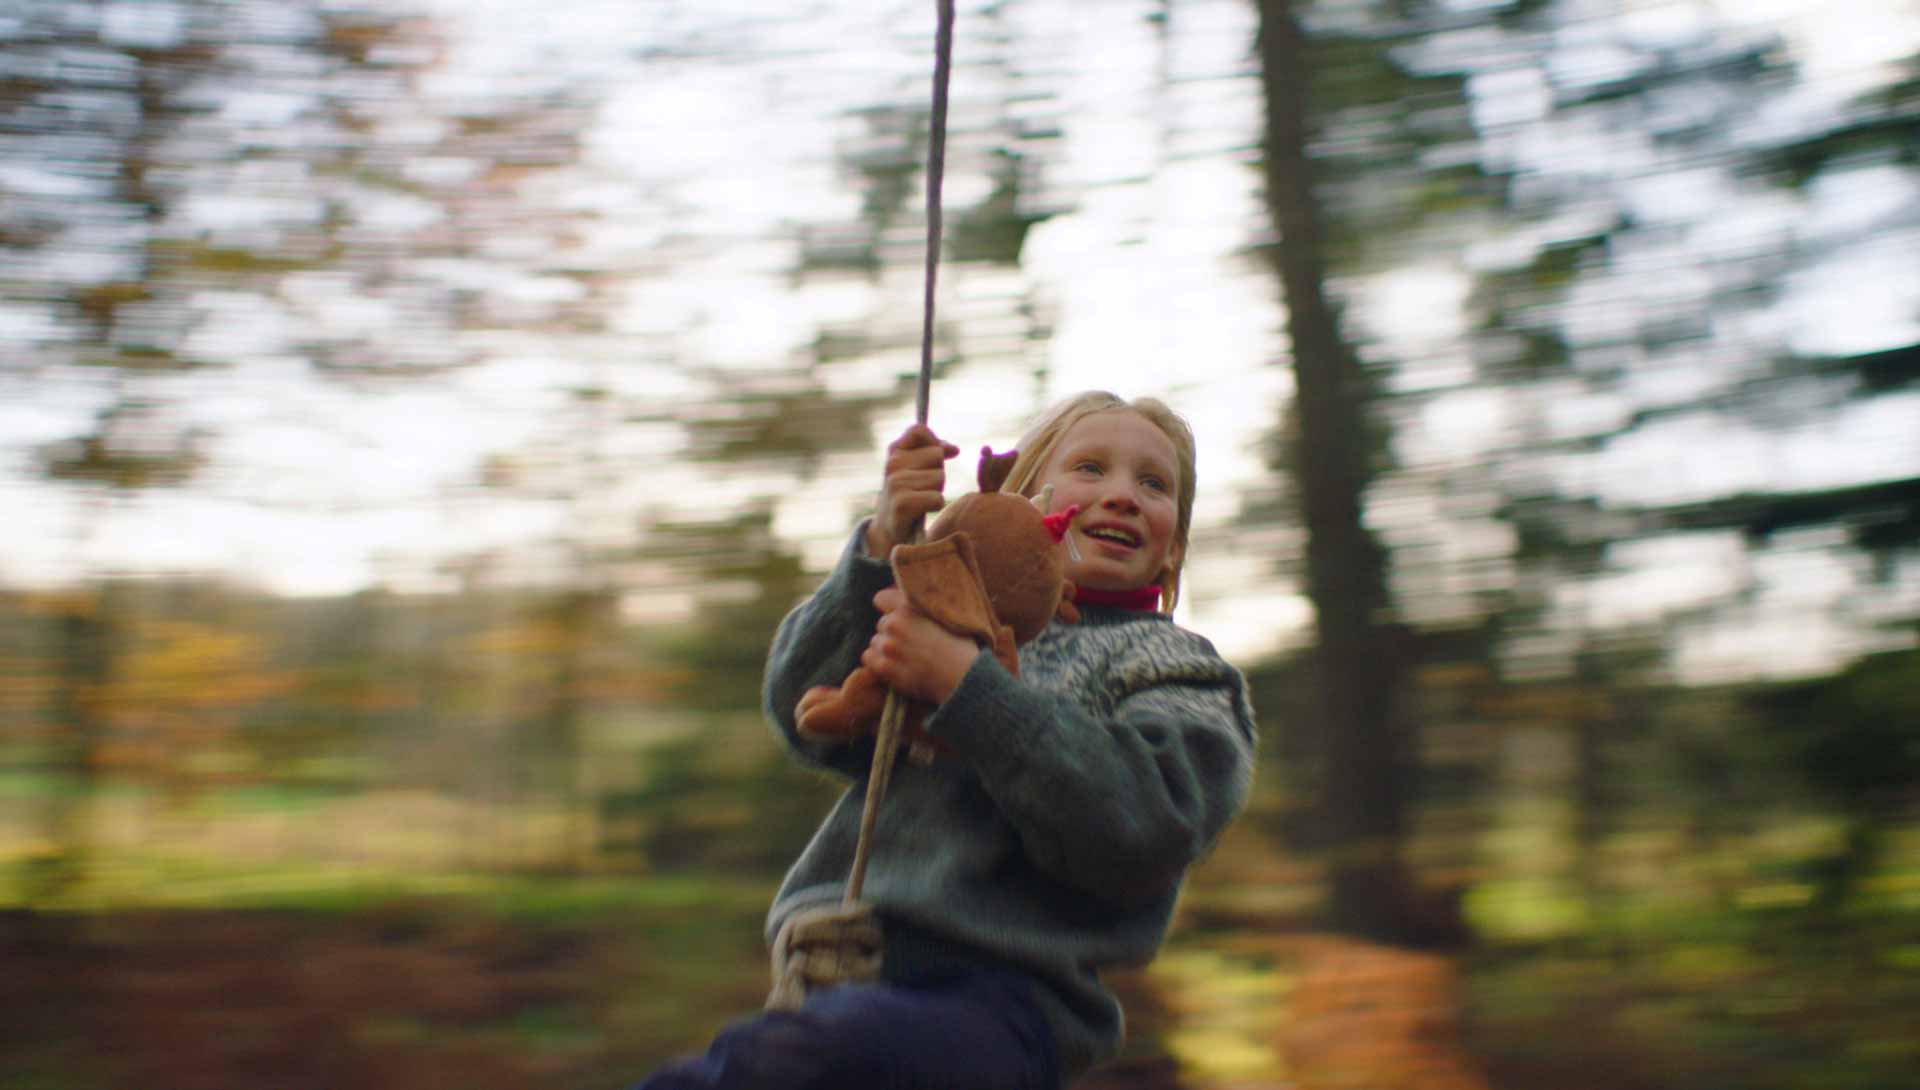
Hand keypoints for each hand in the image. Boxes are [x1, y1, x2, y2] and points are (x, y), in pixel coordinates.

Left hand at [862, 587, 978, 705]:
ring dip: (886, 649)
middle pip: (882, 624)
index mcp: (909, 607)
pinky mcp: (884, 667)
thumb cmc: (960, 648)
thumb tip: (904, 594)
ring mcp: (888, 646)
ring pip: (875, 642)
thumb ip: (923, 604)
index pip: (881, 599)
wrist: (963, 679)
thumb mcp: (946, 615)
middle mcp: (895, 623)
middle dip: (893, 632)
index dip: (890, 608)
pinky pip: (869, 658)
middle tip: (912, 644)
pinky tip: (897, 667)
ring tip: (907, 658)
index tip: (899, 617)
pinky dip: (879, 663)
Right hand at [867, 424, 960, 556]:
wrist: (889, 531)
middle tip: (922, 488)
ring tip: (920, 499)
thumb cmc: (909, 495)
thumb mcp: (915, 468)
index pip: (919, 431)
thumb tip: (954, 449)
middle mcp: (892, 464)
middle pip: (936, 455)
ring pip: (939, 477)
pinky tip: (921, 511)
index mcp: (894, 452)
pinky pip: (937, 498)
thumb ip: (933, 450)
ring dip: (936, 491)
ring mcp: (896, 483)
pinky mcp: (902, 504)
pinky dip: (934, 506)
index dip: (934, 442)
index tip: (935, 459)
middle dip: (937, 472)